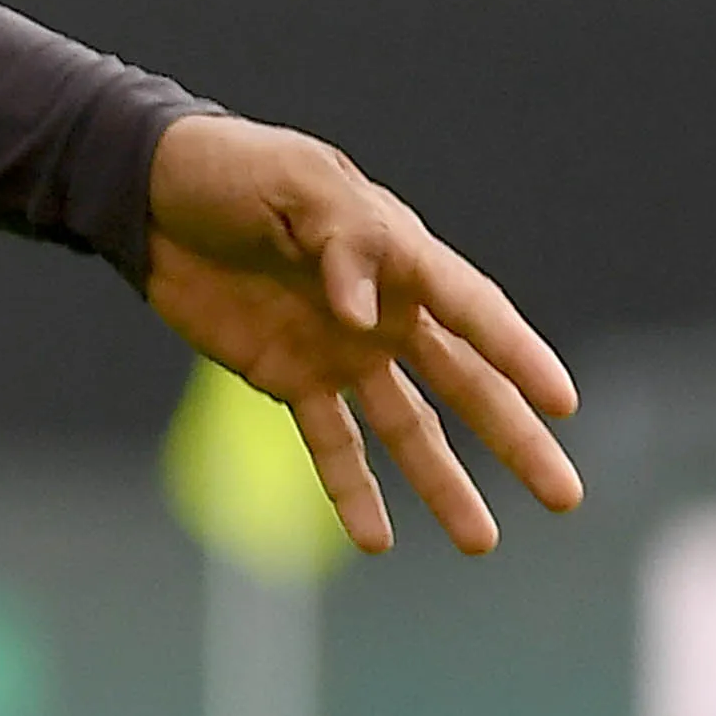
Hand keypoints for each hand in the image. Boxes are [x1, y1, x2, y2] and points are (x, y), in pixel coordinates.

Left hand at [138, 113, 578, 554]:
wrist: (150, 194)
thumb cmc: (232, 171)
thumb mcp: (295, 182)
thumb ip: (343, 240)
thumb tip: (362, 315)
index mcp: (399, 257)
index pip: (476, 313)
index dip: (520, 357)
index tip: (563, 405)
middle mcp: (385, 314)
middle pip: (466, 386)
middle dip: (515, 440)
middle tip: (565, 496)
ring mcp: (341, 351)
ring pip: (409, 429)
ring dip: (444, 485)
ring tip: (482, 543)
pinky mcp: (288, 377)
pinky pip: (329, 443)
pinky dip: (352, 491)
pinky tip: (376, 541)